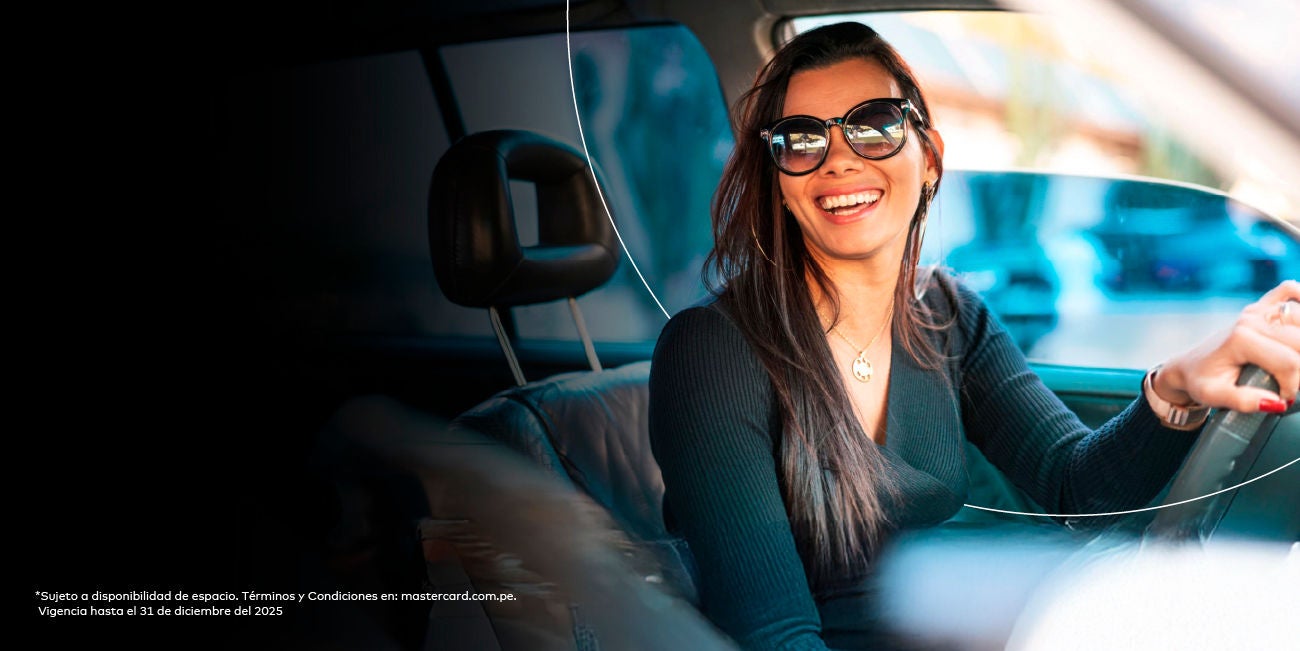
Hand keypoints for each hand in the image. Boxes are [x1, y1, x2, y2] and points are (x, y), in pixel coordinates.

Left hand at [1153, 280, 1299, 413]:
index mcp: (1241, 339)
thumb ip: (1243, 401)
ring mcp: (1256, 310)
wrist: (1189, 366)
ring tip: (1292, 362)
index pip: (1289, 363)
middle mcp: (1250, 320)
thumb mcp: (1214, 396)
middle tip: (1288, 382)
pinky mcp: (1260, 306)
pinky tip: (1298, 325)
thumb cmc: (1201, 381)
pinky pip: (1288, 290)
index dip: (1292, 386)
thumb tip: (1276, 402)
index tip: (1281, 398)